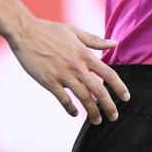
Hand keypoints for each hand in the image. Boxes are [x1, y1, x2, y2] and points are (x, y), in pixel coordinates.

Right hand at [8, 19, 130, 124]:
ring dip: (92, 112)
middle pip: (99, 90)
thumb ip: (95, 40)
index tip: (126, 98)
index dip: (119, 87)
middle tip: (114, 116)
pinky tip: (74, 114)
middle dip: (109, 106)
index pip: (109, 74)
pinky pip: (63, 99)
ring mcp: (63, 75)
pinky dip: (70, 108)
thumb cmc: (50, 30)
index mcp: (85, 54)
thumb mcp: (75, 31)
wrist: (25, 32)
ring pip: (83, 98)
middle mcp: (77, 66)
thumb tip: (115, 43)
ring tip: (97, 120)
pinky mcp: (49, 81)